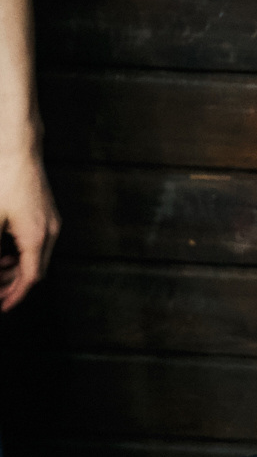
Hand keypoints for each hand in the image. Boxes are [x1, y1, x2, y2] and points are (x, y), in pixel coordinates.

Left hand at [0, 147, 59, 312]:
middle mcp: (50, 232)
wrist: (19, 149)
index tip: (2, 307)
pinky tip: (5, 251)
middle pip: (36, 271)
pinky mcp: (47, 213)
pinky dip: (21, 253)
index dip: (14, 296)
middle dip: (14, 285)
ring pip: (37, 257)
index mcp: (37, 237)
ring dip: (17, 269)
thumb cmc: (5, 180)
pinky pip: (37, 243)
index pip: (30, 279)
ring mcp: (51, 222)